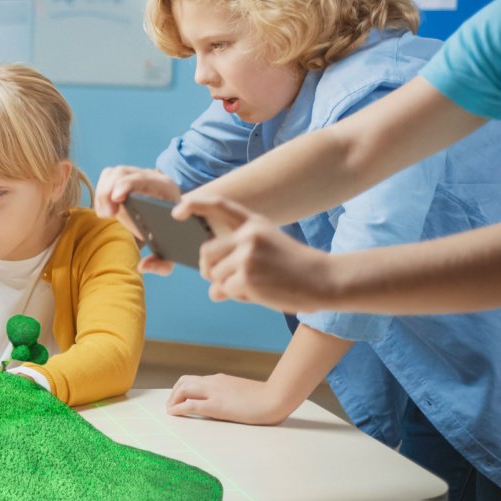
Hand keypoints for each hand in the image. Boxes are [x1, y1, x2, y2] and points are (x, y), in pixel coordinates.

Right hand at [93, 166, 183, 274]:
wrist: (177, 218)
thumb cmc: (173, 234)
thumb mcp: (173, 251)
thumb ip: (162, 264)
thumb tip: (142, 266)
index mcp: (166, 189)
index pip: (143, 178)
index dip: (127, 185)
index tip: (117, 200)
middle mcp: (151, 176)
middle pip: (122, 172)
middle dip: (108, 192)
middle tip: (107, 215)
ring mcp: (136, 174)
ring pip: (111, 173)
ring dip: (102, 193)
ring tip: (106, 215)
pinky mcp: (124, 179)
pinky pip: (106, 178)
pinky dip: (100, 193)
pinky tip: (104, 211)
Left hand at [167, 373, 295, 424]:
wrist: (275, 398)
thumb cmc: (264, 398)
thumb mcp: (241, 392)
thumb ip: (229, 394)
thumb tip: (222, 403)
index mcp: (220, 379)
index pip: (194, 379)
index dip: (182, 388)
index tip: (178, 398)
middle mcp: (214, 382)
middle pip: (184, 381)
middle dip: (174, 393)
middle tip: (170, 405)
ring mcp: (214, 392)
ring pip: (183, 389)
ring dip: (173, 399)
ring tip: (170, 410)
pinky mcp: (216, 405)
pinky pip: (190, 404)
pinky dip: (178, 408)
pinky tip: (173, 414)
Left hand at [178, 196, 338, 311]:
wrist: (324, 279)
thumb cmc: (294, 269)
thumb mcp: (267, 253)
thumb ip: (237, 264)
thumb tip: (213, 292)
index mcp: (254, 223)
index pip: (219, 206)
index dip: (195, 205)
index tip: (177, 210)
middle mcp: (248, 235)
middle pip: (206, 253)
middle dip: (211, 269)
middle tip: (229, 278)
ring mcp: (246, 256)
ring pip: (213, 275)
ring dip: (226, 285)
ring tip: (255, 284)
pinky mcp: (246, 277)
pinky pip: (224, 290)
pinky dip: (237, 296)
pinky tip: (260, 293)